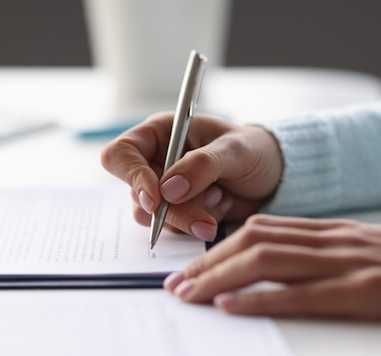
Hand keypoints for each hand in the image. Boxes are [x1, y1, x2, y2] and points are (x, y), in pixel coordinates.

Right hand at [100, 112, 282, 240]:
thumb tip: (167, 190)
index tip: (156, 199)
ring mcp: (162, 189)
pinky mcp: (175, 211)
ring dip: (187, 218)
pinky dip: (197, 224)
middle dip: (172, 210)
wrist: (275, 177)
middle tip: (205, 221)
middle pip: (137, 193)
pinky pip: (171, 228)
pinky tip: (220, 206)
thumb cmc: (255, 151)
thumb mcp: (235, 151)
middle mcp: (154, 160)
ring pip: (151, 216)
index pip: (122, 154)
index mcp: (159, 133)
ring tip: (221, 200)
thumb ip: (201, 166)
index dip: (131, 176)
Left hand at [165, 215, 380, 319]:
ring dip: (220, 277)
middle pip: (254, 239)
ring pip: (269, 259)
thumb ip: (316, 260)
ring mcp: (353, 263)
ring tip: (189, 294)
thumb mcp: (357, 259)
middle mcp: (336, 241)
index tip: (189, 266)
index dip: (217, 246)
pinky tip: (231, 307)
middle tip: (175, 283)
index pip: (260, 229)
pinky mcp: (368, 291)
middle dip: (208, 262)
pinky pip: (304, 293)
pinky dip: (262, 299)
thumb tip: (263, 273)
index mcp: (331, 233)